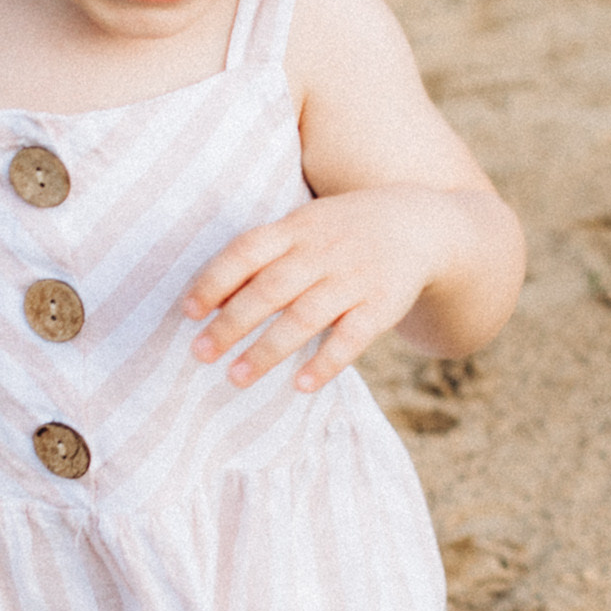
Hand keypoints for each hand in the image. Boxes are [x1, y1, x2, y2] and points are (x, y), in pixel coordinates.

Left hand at [183, 186, 475, 395]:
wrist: (421, 225)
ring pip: (306, 317)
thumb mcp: (304, 227)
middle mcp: (323, 252)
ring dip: (268, 349)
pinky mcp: (383, 305)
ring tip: (235, 377)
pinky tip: (300, 385)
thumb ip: (261, 256)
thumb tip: (209, 298)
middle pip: (270, 289)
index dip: (215, 280)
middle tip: (200, 353)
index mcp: (297, 228)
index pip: (247, 251)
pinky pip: (352, 337)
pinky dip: (326, 362)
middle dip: (232, 323)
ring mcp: (354, 278)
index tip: (188, 312)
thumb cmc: (342, 232)